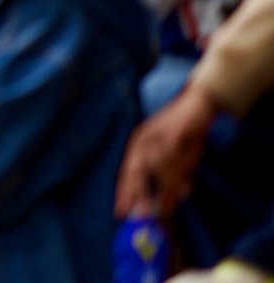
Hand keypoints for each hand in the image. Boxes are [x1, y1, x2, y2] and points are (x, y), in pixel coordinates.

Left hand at [115, 81, 218, 216]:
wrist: (197, 104)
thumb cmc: (184, 134)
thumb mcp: (176, 161)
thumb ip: (171, 181)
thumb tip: (167, 206)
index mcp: (138, 146)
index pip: (127, 172)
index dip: (124, 193)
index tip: (121, 213)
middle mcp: (143, 140)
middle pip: (136, 170)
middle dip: (138, 193)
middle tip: (143, 214)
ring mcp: (158, 135)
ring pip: (157, 166)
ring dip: (164, 188)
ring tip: (168, 205)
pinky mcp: (175, 132)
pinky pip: (174, 156)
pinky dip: (178, 172)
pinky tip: (184, 184)